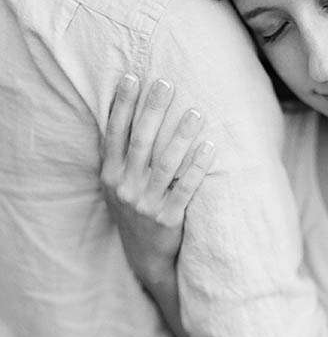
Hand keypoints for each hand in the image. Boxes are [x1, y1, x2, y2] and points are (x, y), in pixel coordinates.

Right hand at [100, 74, 213, 281]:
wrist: (146, 258)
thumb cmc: (135, 212)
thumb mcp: (118, 187)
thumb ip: (121, 158)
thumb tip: (129, 115)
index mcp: (110, 175)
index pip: (115, 133)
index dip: (121, 106)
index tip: (131, 78)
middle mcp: (124, 187)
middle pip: (141, 141)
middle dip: (153, 110)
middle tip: (166, 82)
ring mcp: (146, 203)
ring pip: (166, 163)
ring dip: (181, 135)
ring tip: (196, 112)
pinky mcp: (168, 218)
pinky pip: (186, 188)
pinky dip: (198, 167)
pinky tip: (209, 147)